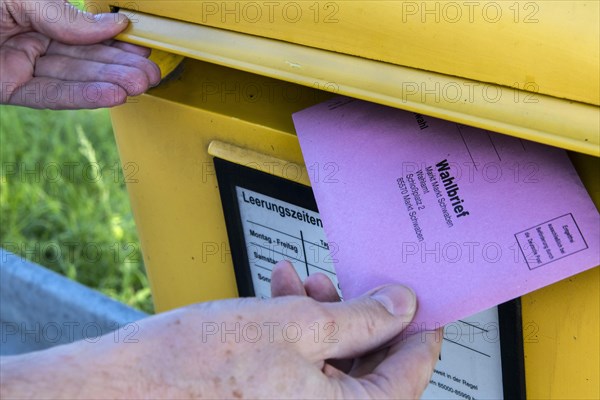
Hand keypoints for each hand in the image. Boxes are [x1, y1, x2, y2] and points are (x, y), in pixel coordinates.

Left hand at [0, 0, 159, 108]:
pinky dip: (82, 97)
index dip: (114, 42)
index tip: (140, 48)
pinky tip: (112, 95)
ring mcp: (20, 67)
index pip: (83, 32)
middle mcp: (29, 40)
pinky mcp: (7, 90)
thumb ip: (62, 13)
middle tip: (150, 74)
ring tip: (140, 86)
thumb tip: (111, 24)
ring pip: (73, 78)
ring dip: (110, 84)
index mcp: (34, 14)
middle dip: (121, 68)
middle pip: (84, 58)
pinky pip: (49, 95)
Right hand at [1, 262, 440, 398]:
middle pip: (369, 367)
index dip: (417, 327)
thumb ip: (360, 317)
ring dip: (322, 317)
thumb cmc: (198, 367)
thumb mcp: (296, 326)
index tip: (420, 301)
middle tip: (351, 283)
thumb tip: (401, 306)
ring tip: (304, 283)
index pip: (410, 371)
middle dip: (359, 315)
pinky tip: (279, 297)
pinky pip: (299, 369)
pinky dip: (295, 332)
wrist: (123, 390)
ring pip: (330, 363)